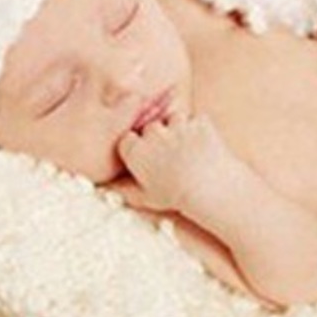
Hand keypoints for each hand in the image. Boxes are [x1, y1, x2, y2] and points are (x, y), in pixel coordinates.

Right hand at [116, 113, 242, 217]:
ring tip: (188, 150)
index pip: (128, 139)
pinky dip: (200, 129)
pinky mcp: (199, 120)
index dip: (137, 148)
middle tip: (170, 157)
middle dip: (158, 137)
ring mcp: (177, 124)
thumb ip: (123, 190)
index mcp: (136, 150)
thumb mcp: (144, 198)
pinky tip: (203, 146)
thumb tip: (105, 190)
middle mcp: (153, 133)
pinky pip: (196, 120)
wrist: (211, 189)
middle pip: (151, 127)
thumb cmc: (176, 196)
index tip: (147, 159)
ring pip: (174, 118)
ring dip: (179, 129)